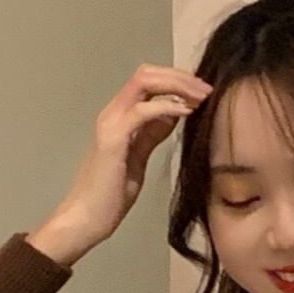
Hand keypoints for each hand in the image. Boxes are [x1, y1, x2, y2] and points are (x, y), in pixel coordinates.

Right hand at [32, 62, 212, 266]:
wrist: (86, 219)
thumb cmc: (110, 196)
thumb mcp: (138, 157)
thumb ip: (152, 133)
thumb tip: (173, 114)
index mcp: (118, 116)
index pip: (148, 80)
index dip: (176, 80)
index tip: (202, 92)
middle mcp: (112, 112)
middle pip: (148, 73)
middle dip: (181, 76)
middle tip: (208, 89)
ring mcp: (111, 123)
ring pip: (145, 82)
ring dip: (177, 86)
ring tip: (202, 96)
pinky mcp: (113, 139)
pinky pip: (143, 111)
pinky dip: (167, 107)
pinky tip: (187, 112)